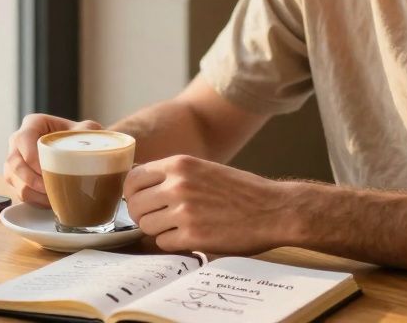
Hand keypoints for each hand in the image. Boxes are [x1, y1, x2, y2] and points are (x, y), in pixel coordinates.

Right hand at [4, 114, 102, 205]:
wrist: (79, 149)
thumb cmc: (79, 137)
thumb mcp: (86, 130)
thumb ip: (87, 132)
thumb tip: (85, 146)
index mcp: (33, 124)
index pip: (23, 139)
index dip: (32, 158)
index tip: (46, 171)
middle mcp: (18, 142)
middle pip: (14, 163)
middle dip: (32, 180)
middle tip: (50, 189)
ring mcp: (15, 161)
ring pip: (13, 179)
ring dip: (33, 192)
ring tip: (53, 197)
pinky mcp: (17, 179)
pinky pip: (19, 192)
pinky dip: (34, 200)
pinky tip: (50, 201)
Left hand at [124, 155, 291, 254]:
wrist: (274, 209)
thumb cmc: (241, 191)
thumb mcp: (203, 170)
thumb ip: (174, 176)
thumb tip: (141, 188)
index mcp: (179, 164)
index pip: (133, 179)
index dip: (132, 195)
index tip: (141, 202)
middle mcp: (178, 184)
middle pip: (135, 205)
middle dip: (143, 215)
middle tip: (159, 220)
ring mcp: (184, 211)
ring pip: (146, 226)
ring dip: (158, 231)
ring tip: (179, 229)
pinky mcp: (193, 236)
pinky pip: (163, 243)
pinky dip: (173, 244)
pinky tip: (190, 238)